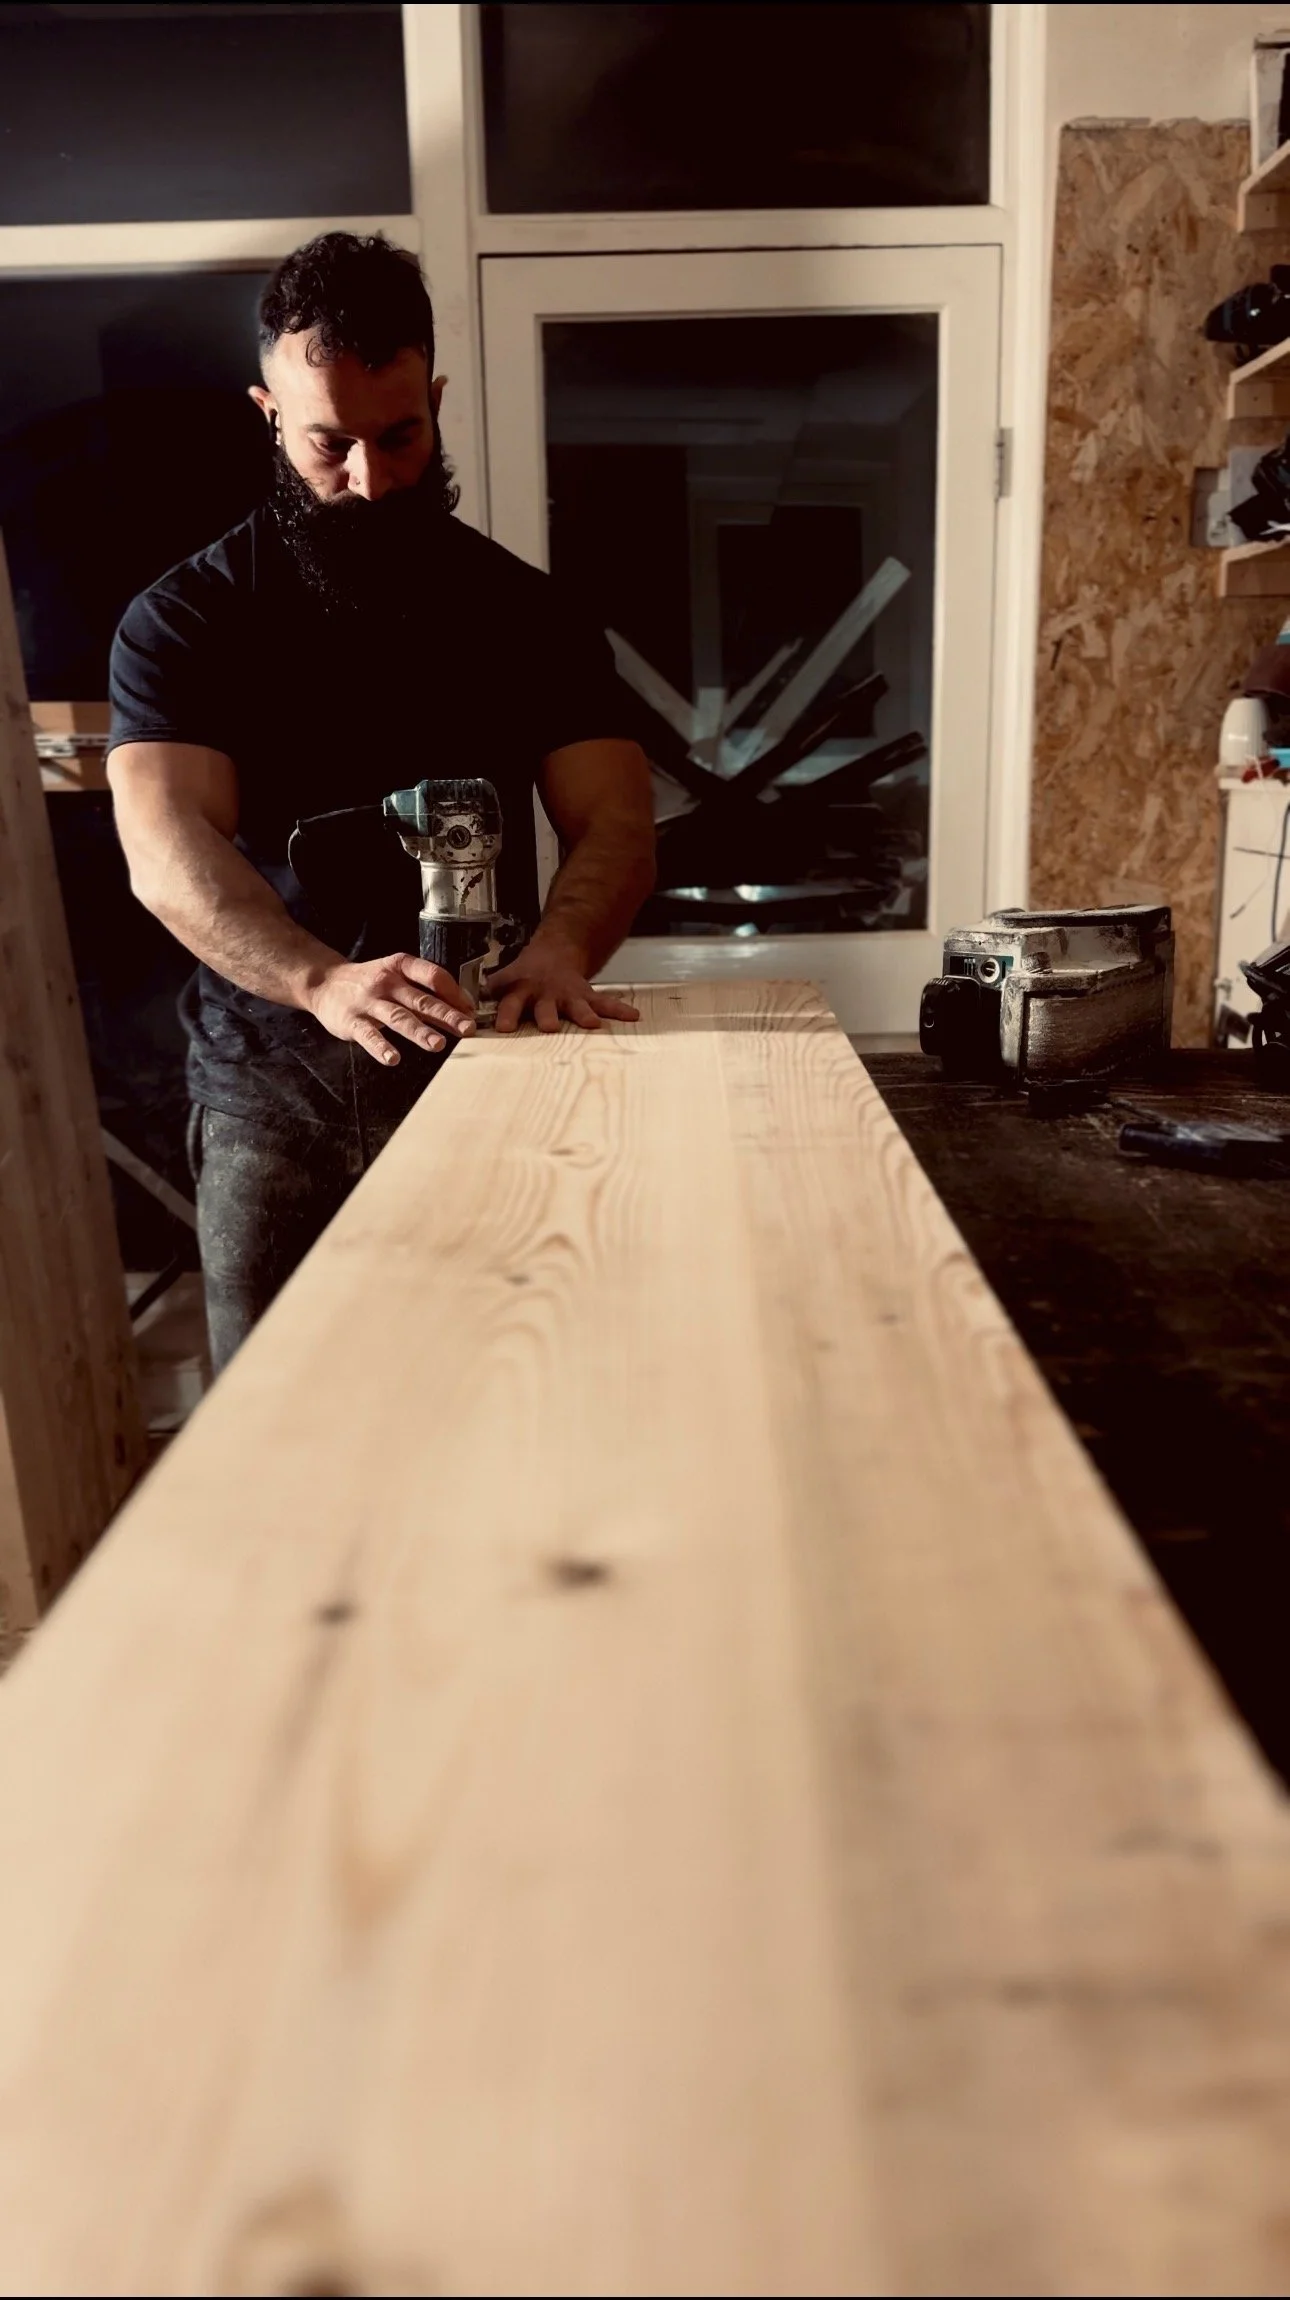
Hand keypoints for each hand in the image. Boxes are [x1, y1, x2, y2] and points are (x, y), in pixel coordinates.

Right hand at [307, 953, 474, 1066]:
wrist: (324, 983)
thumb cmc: (369, 982)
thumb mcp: (395, 976)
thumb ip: (423, 992)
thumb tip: (461, 1010)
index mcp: (400, 967)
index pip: (432, 975)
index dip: (454, 992)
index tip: (470, 1009)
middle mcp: (386, 982)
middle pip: (420, 1000)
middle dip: (446, 1014)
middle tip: (468, 1028)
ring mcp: (369, 1002)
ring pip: (398, 1018)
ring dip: (419, 1031)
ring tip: (438, 1044)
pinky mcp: (352, 1022)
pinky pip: (368, 1036)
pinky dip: (381, 1048)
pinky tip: (393, 1059)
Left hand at [486, 938, 640, 1033]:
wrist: (555, 952)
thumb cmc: (524, 976)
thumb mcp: (503, 980)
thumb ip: (489, 996)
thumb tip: (463, 1012)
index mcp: (521, 991)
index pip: (510, 1003)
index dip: (507, 1015)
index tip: (504, 1028)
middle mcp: (545, 994)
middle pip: (545, 1007)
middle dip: (547, 1017)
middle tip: (548, 1027)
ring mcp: (567, 995)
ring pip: (576, 1006)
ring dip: (583, 1015)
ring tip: (592, 1024)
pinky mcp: (586, 996)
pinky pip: (604, 1003)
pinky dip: (618, 1010)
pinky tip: (634, 1016)